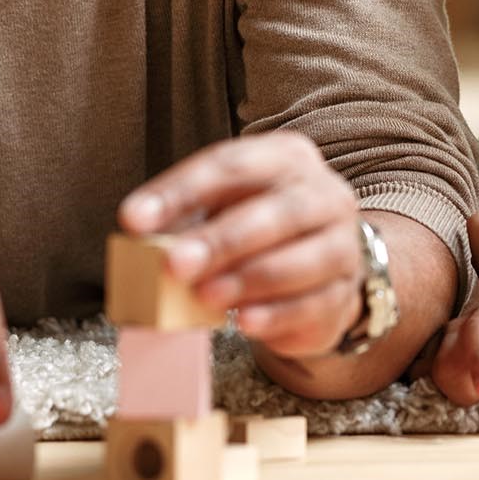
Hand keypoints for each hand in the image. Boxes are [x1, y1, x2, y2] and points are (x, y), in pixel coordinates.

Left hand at [118, 132, 362, 358]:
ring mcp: (342, 244)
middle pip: (274, 213)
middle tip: (175, 264)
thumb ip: (189, 218)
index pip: (231, 165)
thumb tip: (141, 237)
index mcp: (286, 157)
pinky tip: (243, 322)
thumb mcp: (226, 206)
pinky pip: (311, 304)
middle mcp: (323, 194)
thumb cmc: (260, 225)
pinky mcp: (343, 293)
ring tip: (204, 297)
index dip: (180, 191)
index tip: (135, 219)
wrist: (324, 262)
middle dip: (221, 240)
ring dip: (246, 280)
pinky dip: (274, 315)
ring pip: (299, 261)